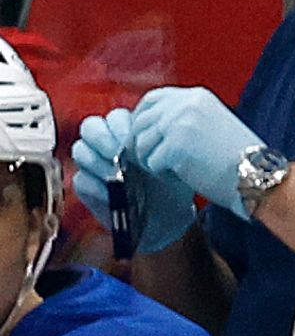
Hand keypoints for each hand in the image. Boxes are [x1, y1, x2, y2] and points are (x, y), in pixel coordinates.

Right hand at [70, 110, 196, 251]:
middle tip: (116, 153)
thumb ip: (162, 152)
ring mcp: (93, 164)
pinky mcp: (86, 185)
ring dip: (97, 162)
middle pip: (91, 127)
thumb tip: (153, 147)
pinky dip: (95, 187)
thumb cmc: (171, 188)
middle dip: (102, 138)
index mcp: (128, 133)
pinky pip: (81, 180)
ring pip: (81, 150)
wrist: (167, 218)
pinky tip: (112, 196)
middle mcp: (105, 144)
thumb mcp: (173, 168)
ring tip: (116, 177)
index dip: (120, 126)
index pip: (115, 118)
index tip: (132, 139)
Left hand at [97, 86, 268, 220]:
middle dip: (141, 143)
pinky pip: (151, 162)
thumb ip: (186, 118)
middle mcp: (184, 104)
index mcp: (195, 97)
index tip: (144, 135)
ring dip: (151, 160)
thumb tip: (155, 127)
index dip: (142, 118)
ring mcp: (177, 124)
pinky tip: (179, 178)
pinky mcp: (174, 147)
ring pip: (142, 142)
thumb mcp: (215, 124)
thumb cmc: (242, 160)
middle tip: (151, 160)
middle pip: (141, 120)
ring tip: (169, 171)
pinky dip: (161, 174)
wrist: (260, 178)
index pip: (153, 99)